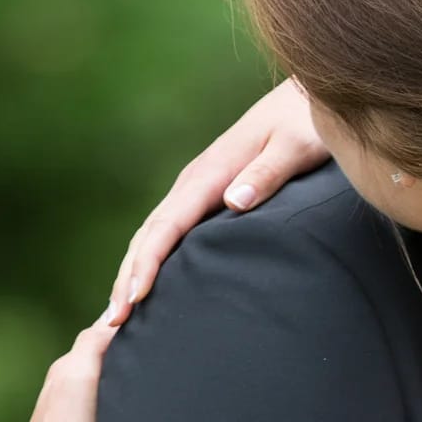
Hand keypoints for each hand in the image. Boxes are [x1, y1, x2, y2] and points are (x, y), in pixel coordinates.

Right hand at [107, 81, 327, 317]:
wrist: (307, 99)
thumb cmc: (306, 123)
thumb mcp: (296, 146)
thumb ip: (268, 173)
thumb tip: (233, 202)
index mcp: (211, 173)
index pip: (168, 224)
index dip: (148, 262)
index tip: (135, 297)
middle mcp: (196, 181)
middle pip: (149, 234)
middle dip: (127, 277)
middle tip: (113, 323)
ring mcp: (199, 188)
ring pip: (154, 234)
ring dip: (133, 272)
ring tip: (119, 315)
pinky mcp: (208, 194)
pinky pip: (171, 231)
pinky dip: (151, 258)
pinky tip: (149, 285)